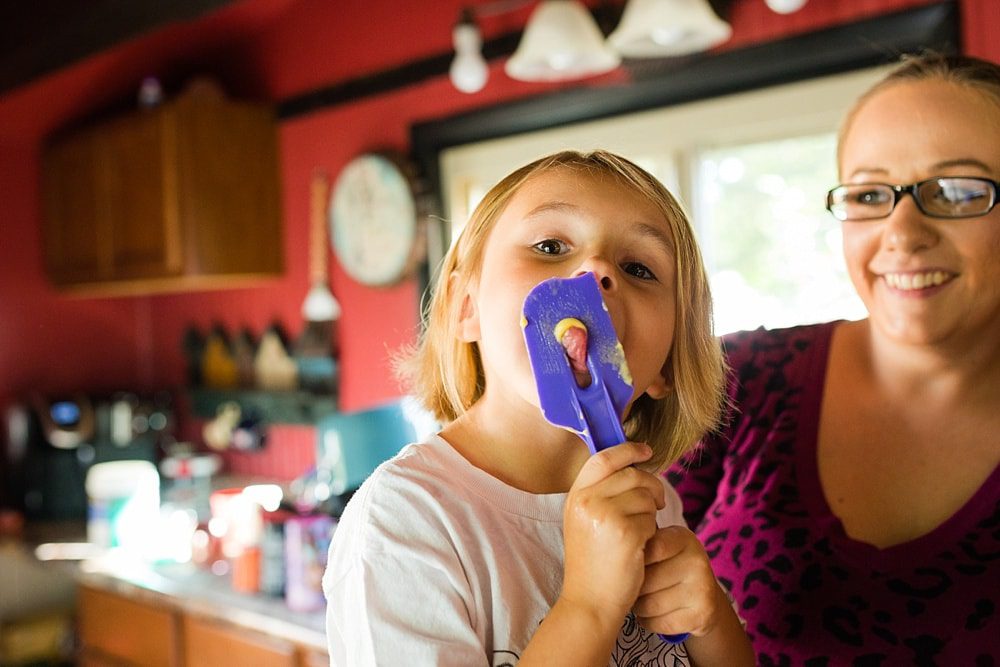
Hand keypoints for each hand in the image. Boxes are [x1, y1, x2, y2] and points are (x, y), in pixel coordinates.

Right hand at [561, 442, 665, 624]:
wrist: (590, 601)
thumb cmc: (593, 563)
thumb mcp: (584, 522)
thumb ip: (601, 494)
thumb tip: (634, 467)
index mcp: (576, 496)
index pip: (604, 458)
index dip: (627, 450)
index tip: (646, 451)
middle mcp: (587, 501)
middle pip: (632, 475)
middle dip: (652, 486)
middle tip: (658, 502)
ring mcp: (606, 515)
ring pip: (646, 496)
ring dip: (652, 513)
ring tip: (640, 533)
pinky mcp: (627, 532)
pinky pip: (652, 519)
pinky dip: (653, 532)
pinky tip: (641, 547)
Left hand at [633, 525, 727, 637]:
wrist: (702, 596)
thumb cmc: (667, 566)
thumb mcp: (658, 547)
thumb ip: (638, 542)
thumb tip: (612, 543)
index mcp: (682, 538)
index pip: (651, 548)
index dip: (633, 561)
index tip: (628, 565)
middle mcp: (697, 560)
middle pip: (646, 581)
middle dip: (633, 588)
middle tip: (633, 587)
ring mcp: (702, 588)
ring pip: (650, 605)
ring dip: (638, 607)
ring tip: (641, 600)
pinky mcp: (702, 614)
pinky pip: (660, 623)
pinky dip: (649, 622)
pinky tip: (652, 614)